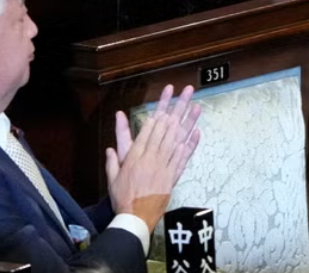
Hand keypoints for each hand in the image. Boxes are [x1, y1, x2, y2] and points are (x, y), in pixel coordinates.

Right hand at [105, 85, 202, 229]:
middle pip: (166, 127)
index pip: (149, 126)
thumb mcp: (112, 179)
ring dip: (188, 121)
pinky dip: (191, 144)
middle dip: (176, 107)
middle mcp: (151, 157)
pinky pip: (183, 157)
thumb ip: (113, 161)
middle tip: (185, 91)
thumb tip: (111, 148)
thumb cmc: (122, 199)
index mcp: (135, 156)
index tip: (167, 95)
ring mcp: (164, 165)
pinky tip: (197, 131)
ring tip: (196, 105)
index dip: (159, 109)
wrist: (135, 218)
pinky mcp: (173, 175)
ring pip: (177, 138)